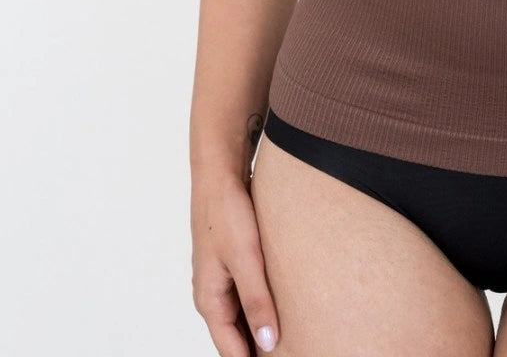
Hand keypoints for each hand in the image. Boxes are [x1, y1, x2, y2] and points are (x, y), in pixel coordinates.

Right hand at [191, 171, 280, 355]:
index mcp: (209, 300)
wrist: (220, 173)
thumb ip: (256, 301)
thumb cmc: (226, 212)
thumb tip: (267, 342)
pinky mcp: (234, 263)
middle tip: (291, 352)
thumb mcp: (245, 258)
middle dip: (258, 348)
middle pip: (236, 336)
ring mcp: (222, 278)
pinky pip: (248, 295)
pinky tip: (284, 306)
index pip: (230, 349)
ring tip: (291, 339)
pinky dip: (263, 305)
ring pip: (243, 316)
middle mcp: (213, 294)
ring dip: (262, 326)